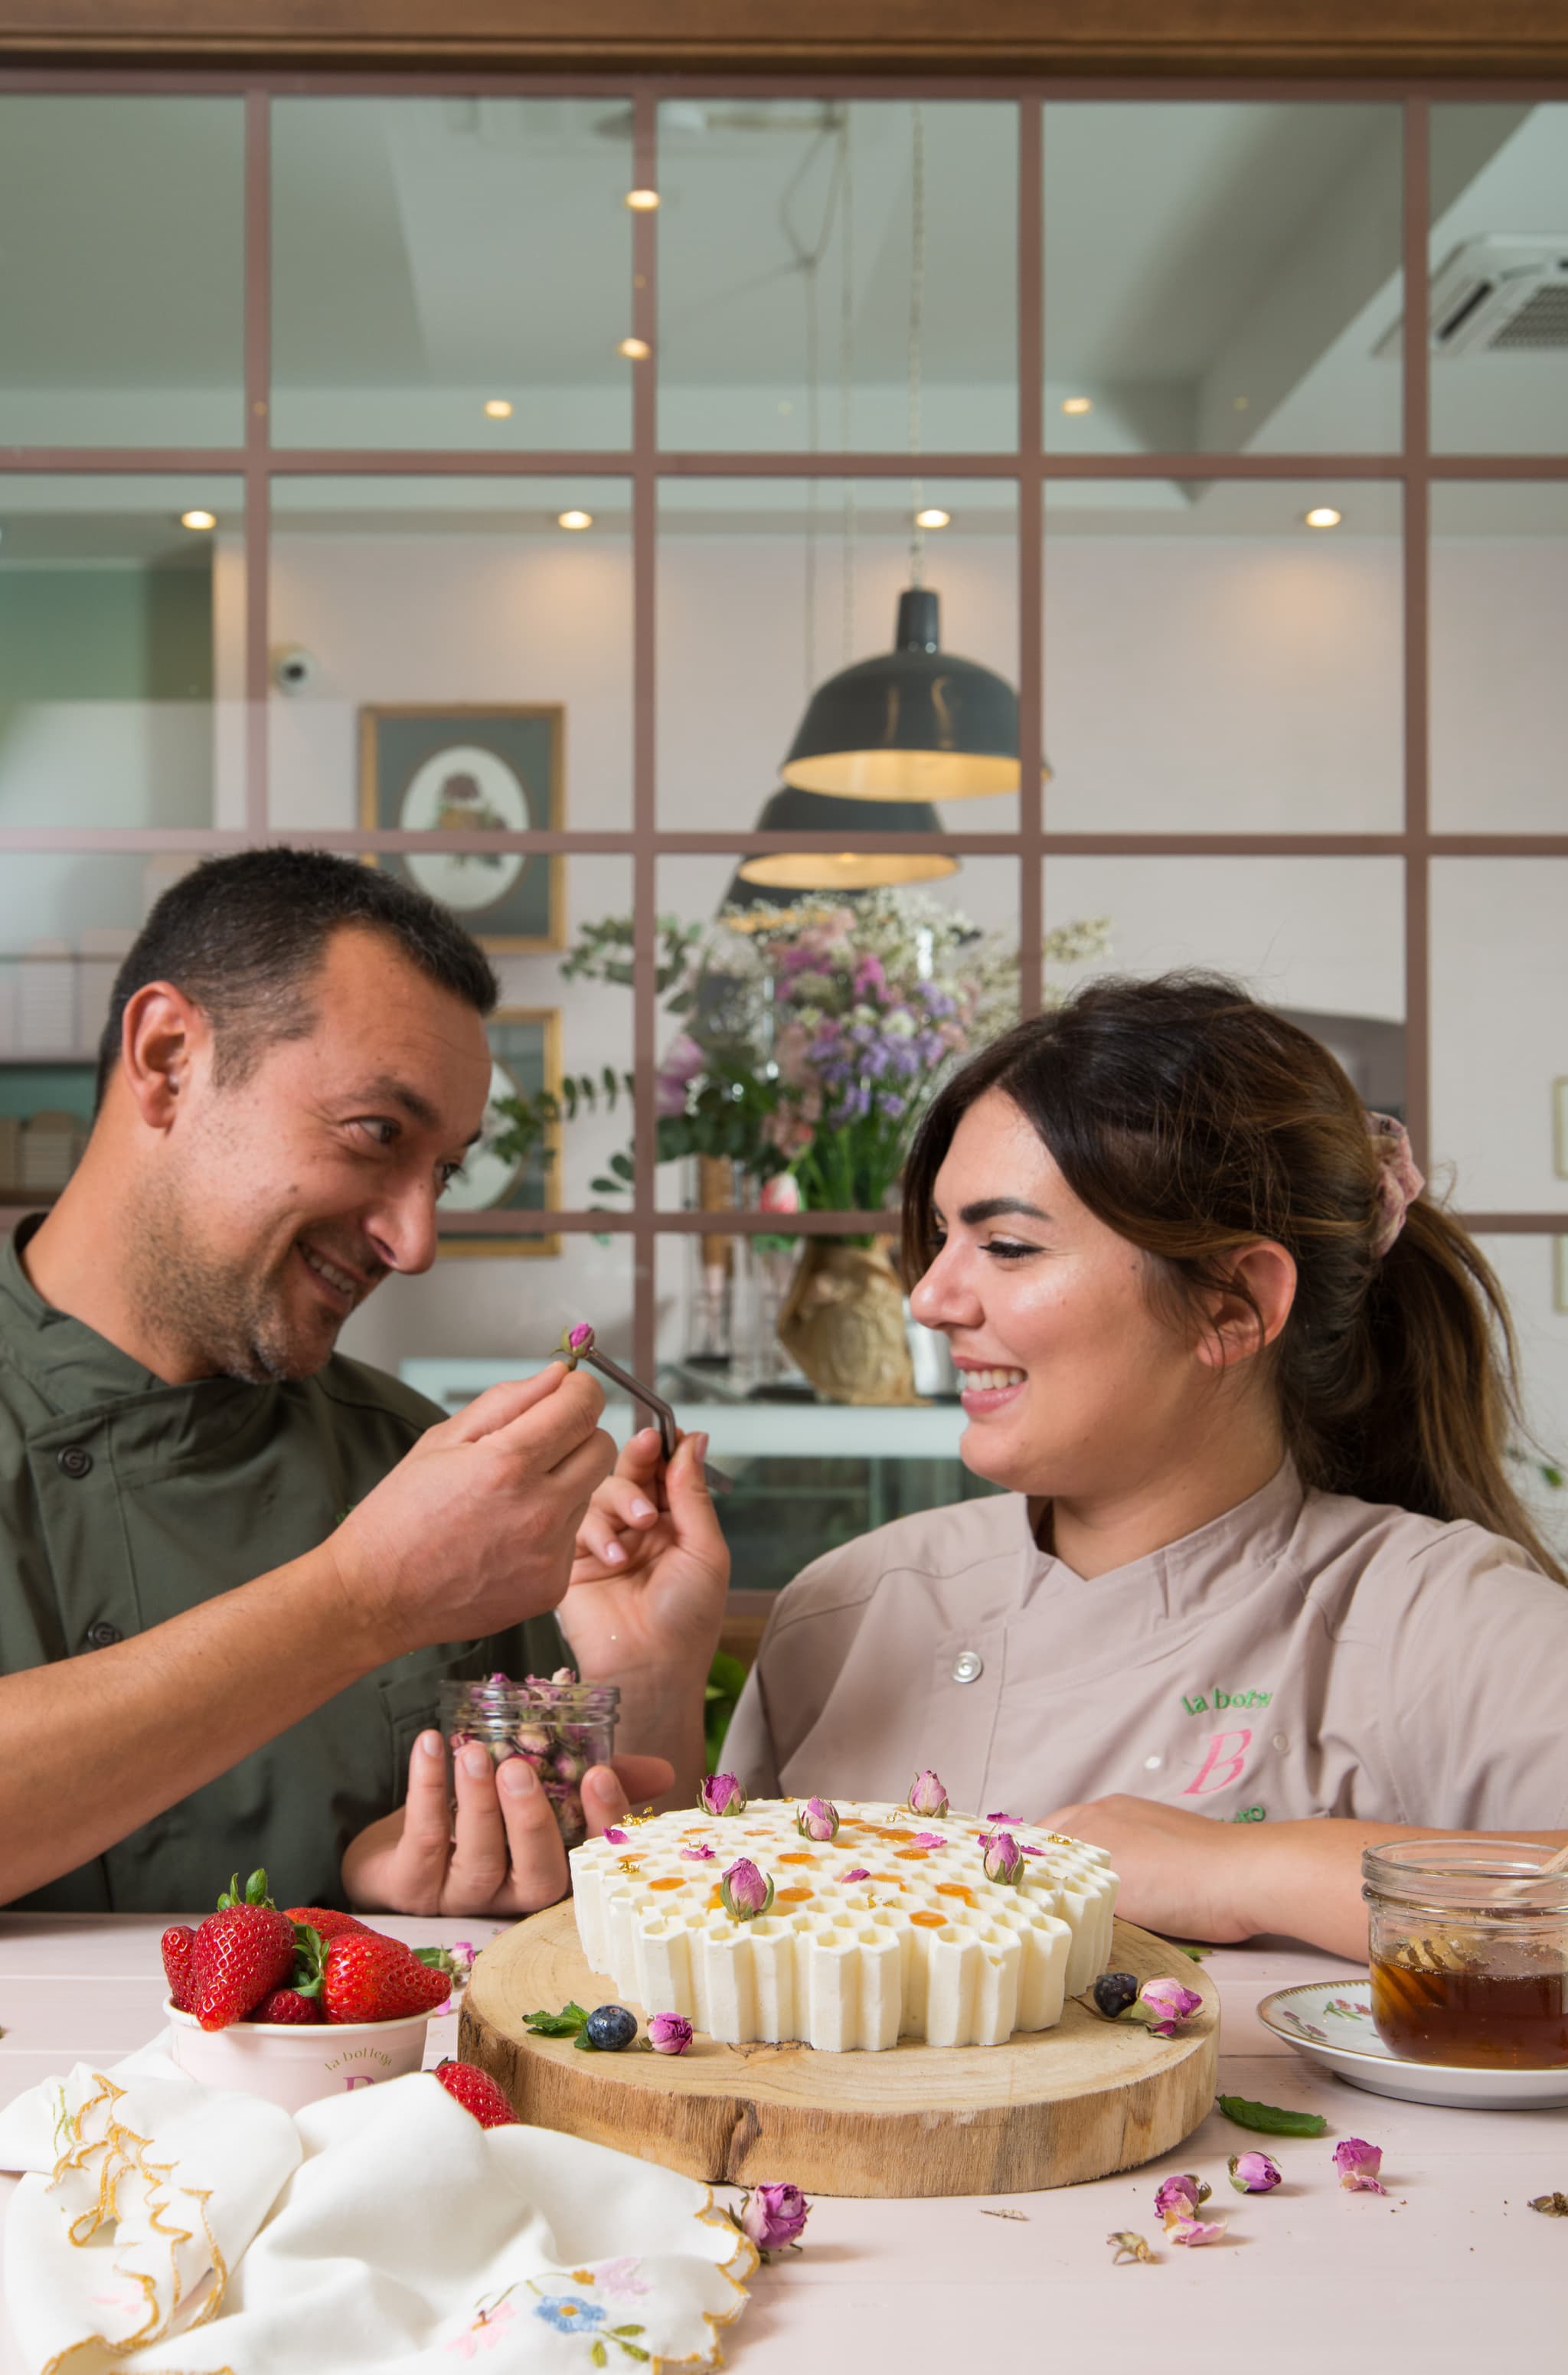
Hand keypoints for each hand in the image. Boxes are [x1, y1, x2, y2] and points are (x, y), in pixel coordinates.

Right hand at [325, 1366, 616, 1655]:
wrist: (376, 1596)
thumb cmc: (399, 1516)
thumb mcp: (441, 1441)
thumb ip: (507, 1401)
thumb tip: (558, 1376)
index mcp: (507, 1463)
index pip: (583, 1406)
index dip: (580, 1390)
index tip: (569, 1390)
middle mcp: (538, 1509)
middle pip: (601, 1446)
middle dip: (579, 1432)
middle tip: (541, 1440)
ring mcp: (549, 1552)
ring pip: (589, 1491)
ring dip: (564, 1481)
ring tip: (510, 1496)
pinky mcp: (552, 1586)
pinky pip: (572, 1537)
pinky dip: (551, 1527)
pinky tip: (508, 1535)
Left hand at [341, 1728, 674, 1917]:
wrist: (394, 1845)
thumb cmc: (479, 1814)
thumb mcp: (538, 1787)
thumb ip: (592, 1777)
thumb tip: (663, 1772)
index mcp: (549, 1869)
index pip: (590, 1858)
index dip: (600, 1821)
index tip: (600, 1772)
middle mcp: (511, 1895)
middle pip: (537, 1875)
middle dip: (531, 1820)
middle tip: (519, 1767)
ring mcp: (460, 1897)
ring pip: (478, 1858)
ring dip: (476, 1801)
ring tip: (474, 1750)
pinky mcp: (411, 1888)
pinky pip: (424, 1839)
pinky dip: (427, 1788)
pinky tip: (430, 1745)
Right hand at [561, 1427, 730, 1683]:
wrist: (649, 1668)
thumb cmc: (687, 1620)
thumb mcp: (704, 1551)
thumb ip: (692, 1494)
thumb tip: (693, 1440)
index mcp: (676, 1526)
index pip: (665, 1473)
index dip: (663, 1451)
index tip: (662, 1433)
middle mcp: (640, 1529)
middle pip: (630, 1474)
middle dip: (638, 1461)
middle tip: (645, 1448)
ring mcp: (607, 1542)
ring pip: (602, 1492)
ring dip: (621, 1499)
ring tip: (638, 1527)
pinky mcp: (576, 1558)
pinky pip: (576, 1521)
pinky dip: (596, 1531)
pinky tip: (612, 1556)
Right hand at [1040, 1794, 1254, 1943]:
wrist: (1245, 1879)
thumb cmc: (1172, 1878)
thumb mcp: (1103, 1881)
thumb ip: (1064, 1883)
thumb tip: (1033, 1891)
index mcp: (1093, 1814)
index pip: (1039, 1838)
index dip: (1021, 1866)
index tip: (1006, 1896)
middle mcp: (1117, 1816)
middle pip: (1069, 1849)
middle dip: (1052, 1878)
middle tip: (1034, 1915)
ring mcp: (1149, 1834)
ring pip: (1100, 1862)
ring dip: (1086, 1887)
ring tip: (1074, 1921)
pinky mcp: (1176, 1856)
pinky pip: (1132, 1873)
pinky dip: (1119, 1892)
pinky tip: (1121, 1918)